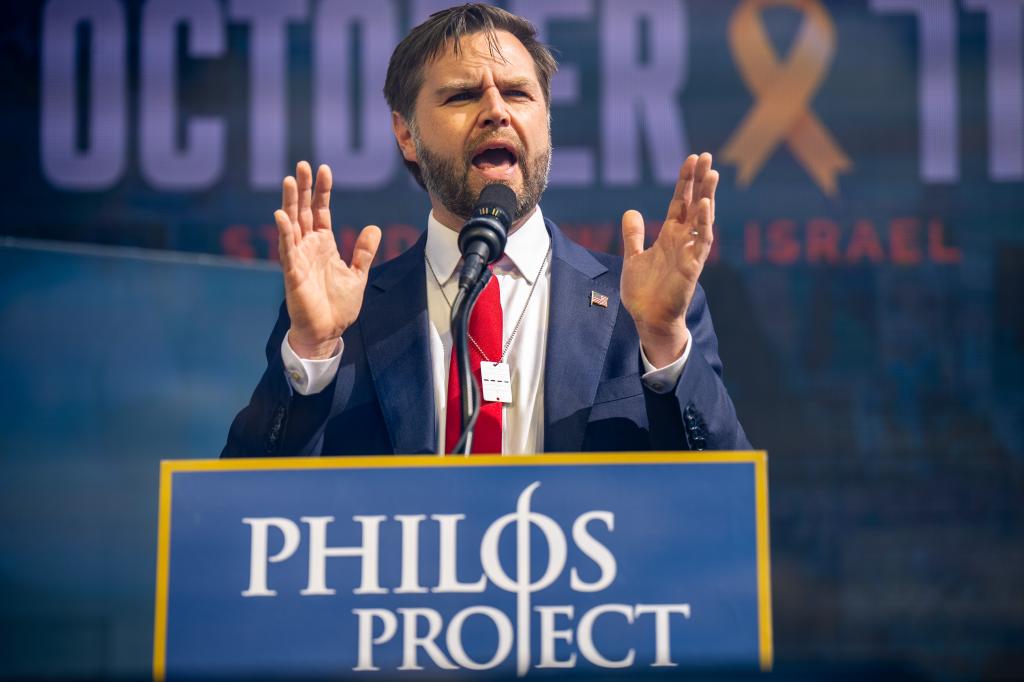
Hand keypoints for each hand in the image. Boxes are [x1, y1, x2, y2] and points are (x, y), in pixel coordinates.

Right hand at [275, 161, 381, 358]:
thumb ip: (364, 252)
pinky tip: (281, 215)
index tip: (324, 169)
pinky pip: (287, 250)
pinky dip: (284, 232)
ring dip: (290, 203)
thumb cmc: (338, 307)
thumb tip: (374, 228)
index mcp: (324, 245)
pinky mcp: (293, 273)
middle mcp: (308, 247)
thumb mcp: (358, 275)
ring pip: (292, 225)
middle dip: (303, 188)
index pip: (321, 211)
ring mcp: (299, 258)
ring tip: (290, 180)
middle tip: (302, 165)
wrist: (327, 332)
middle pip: (304, 211)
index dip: (322, 191)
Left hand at [620, 153, 717, 366]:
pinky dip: (704, 224)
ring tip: (711, 174)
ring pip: (703, 219)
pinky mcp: (692, 267)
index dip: (686, 181)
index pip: (681, 202)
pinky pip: (701, 242)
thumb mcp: (633, 257)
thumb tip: (631, 212)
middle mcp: (683, 240)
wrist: (648, 318)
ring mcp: (690, 252)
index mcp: (670, 236)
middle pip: (695, 204)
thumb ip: (634, 235)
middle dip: (701, 181)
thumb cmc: (644, 291)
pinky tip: (705, 206)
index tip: (692, 159)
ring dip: (707, 196)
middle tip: (707, 156)